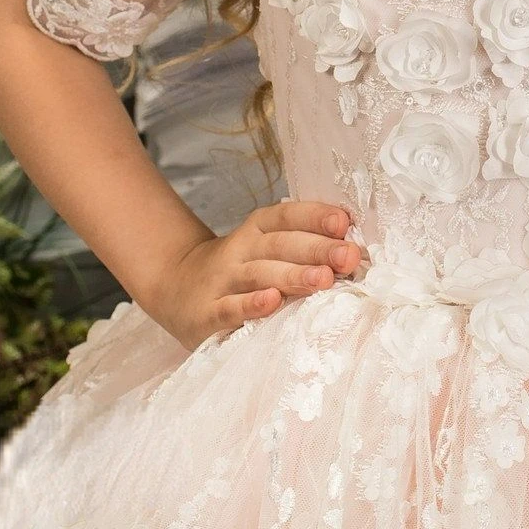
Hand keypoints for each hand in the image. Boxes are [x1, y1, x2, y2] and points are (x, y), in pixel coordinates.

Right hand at [144, 200, 364, 350]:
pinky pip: (230, 307)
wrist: (175, 288)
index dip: (315, 216)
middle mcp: (241, 250)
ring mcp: (223, 280)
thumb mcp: (265, 249)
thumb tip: (353, 247)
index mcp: (258, 229)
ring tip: (324, 279)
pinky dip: (251, 305)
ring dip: (293, 275)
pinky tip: (272, 302)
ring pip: (260, 274)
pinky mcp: (207, 312)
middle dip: (317, 249)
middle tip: (348, 257)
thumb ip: (303, 245)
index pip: (287, 216)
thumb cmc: (239, 270)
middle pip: (280, 245)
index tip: (344, 223)